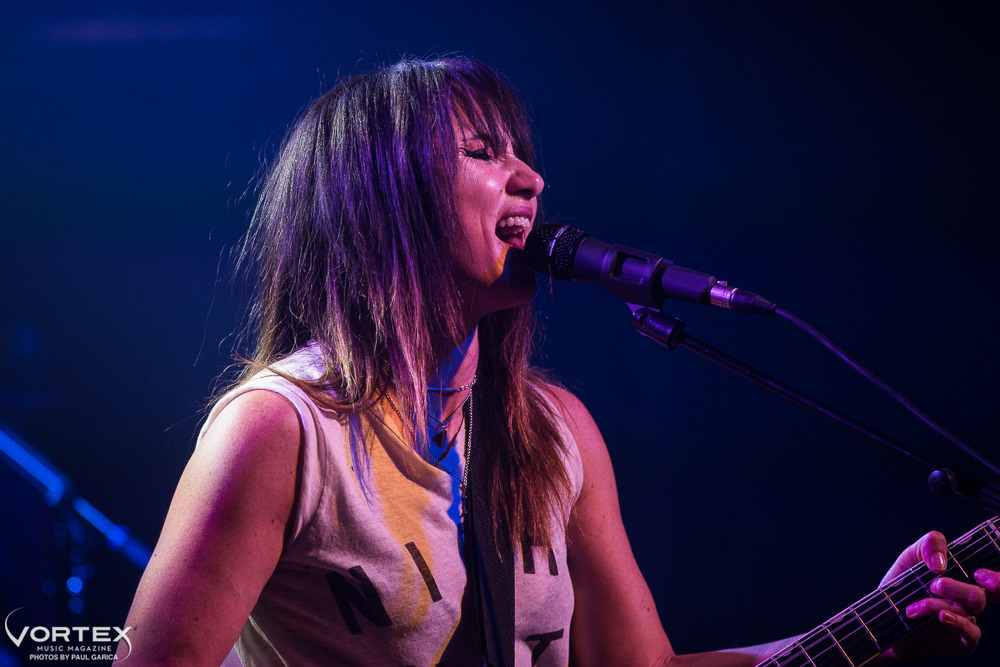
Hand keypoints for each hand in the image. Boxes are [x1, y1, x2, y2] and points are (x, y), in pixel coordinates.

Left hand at [878, 531, 989, 661]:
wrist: (884, 619)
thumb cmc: (902, 586)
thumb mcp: (911, 558)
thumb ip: (929, 545)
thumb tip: (941, 563)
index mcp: (964, 577)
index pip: (991, 578)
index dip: (995, 579)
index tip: (979, 574)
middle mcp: (970, 598)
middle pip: (983, 593)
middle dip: (958, 588)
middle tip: (933, 585)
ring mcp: (968, 618)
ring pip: (972, 609)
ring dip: (940, 604)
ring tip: (916, 605)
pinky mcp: (962, 640)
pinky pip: (972, 632)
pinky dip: (958, 622)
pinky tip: (941, 616)